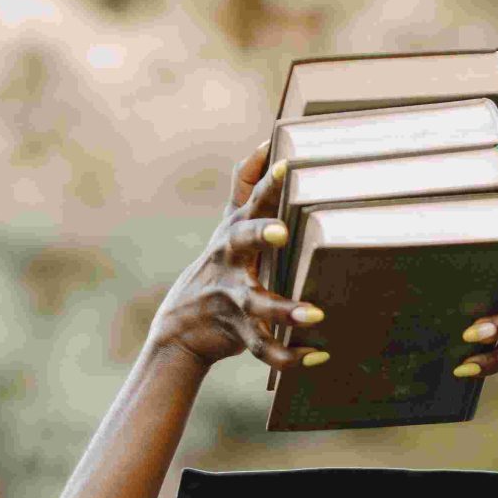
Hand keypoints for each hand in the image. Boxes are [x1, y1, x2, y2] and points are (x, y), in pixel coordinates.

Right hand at [146, 141, 328, 373]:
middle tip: (283, 232)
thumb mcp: (228, 225)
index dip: (265, 181)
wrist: (180, 328)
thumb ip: (245, 186)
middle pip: (241, 241)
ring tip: (315, 315)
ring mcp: (233, 297)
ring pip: (257, 301)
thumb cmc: (218, 267)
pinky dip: (290, 355)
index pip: (250, 201)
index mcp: (234, 233)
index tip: (285, 162)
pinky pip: (264, 346)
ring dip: (285, 308)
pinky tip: (317, 356)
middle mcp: (230, 262)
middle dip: (260, 234)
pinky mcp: (239, 331)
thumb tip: (266, 141)